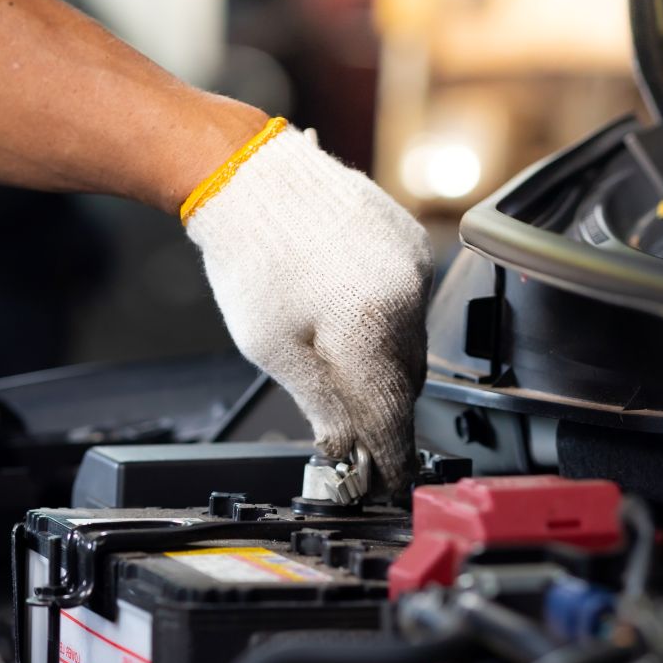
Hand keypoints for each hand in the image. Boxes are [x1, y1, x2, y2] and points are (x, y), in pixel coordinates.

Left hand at [184, 120, 432, 490]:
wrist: (248, 175)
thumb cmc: (251, 257)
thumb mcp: (273, 349)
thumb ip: (323, 403)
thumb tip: (348, 450)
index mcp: (372, 327)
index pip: (393, 414)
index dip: (390, 458)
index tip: (388, 486)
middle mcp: (407, 294)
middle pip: (406, 380)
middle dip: (380, 407)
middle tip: (350, 430)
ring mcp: (414, 263)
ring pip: (409, 340)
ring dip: (380, 361)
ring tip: (329, 350)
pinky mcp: (411, 240)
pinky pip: (408, 301)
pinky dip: (382, 320)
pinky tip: (341, 309)